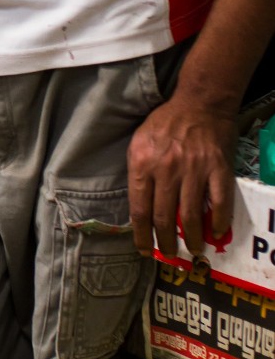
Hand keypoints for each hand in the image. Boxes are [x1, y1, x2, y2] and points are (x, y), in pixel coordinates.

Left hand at [127, 92, 236, 257]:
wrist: (200, 103)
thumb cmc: (165, 123)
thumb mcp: (139, 143)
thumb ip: (138, 174)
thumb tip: (141, 209)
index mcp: (143, 164)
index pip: (139, 210)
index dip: (141, 236)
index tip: (144, 250)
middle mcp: (167, 170)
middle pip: (164, 218)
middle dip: (165, 243)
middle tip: (169, 254)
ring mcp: (195, 170)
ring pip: (190, 216)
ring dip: (192, 238)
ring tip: (193, 249)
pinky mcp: (218, 169)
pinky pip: (220, 202)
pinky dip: (219, 221)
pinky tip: (216, 232)